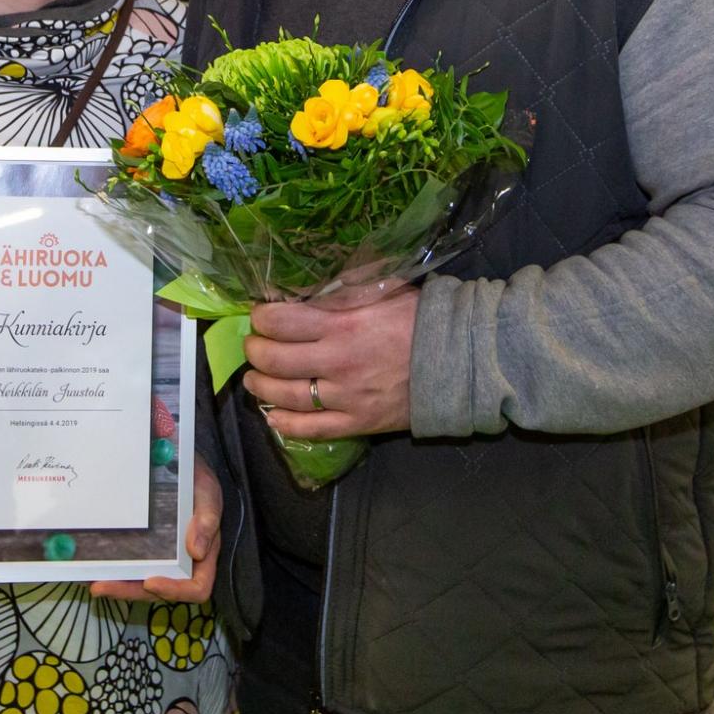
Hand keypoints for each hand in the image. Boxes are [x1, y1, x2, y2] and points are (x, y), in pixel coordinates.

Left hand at [91, 455, 221, 603]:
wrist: (178, 463)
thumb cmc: (197, 481)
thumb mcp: (207, 493)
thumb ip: (207, 518)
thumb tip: (197, 551)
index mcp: (203, 556)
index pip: (197, 587)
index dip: (174, 590)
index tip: (150, 581)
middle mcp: (181, 563)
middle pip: (158, 590)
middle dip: (129, 591)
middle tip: (102, 586)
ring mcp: (159, 558)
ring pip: (138, 583)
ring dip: (116, 585)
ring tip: (92, 582)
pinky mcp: (141, 548)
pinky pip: (128, 565)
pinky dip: (111, 568)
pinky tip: (90, 566)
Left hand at [240, 288, 417, 439]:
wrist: (460, 359)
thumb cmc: (419, 318)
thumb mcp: (381, 289)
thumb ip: (342, 288)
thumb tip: (307, 283)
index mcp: (341, 324)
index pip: (280, 322)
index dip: (261, 317)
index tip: (260, 315)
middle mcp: (337, 362)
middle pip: (274, 360)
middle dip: (255, 350)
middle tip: (254, 344)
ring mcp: (346, 397)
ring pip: (286, 397)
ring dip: (261, 386)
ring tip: (254, 378)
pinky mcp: (358, 423)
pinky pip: (312, 429)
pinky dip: (285, 425)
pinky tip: (273, 416)